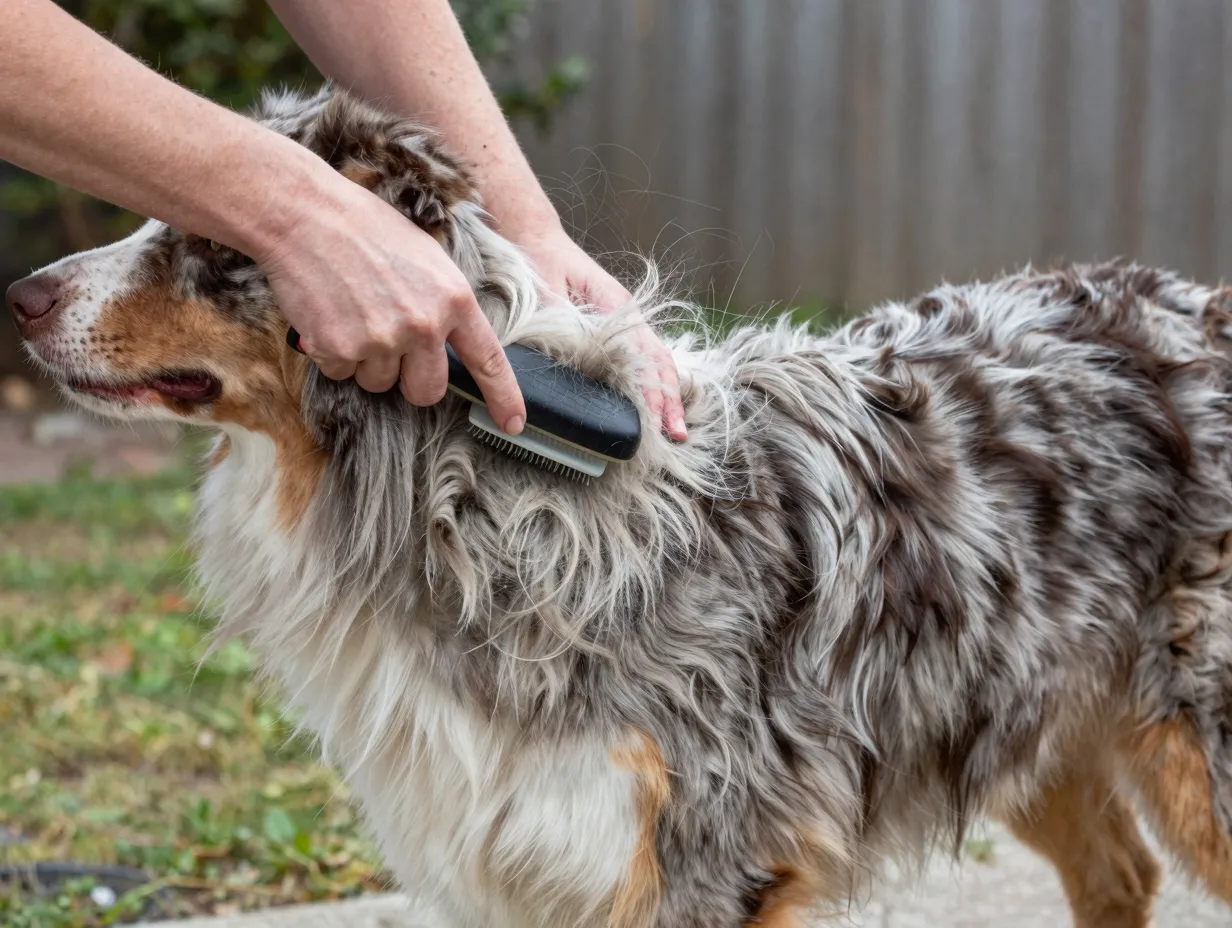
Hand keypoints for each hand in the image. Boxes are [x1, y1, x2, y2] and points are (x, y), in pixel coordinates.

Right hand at [256, 178, 526, 434]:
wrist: (305, 215)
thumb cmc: (367, 230)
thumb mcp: (427, 260)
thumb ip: (444, 305)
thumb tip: (449, 346)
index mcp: (454, 299)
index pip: (488, 360)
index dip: (503, 397)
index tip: (512, 423)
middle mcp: (423, 325)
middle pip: (427, 391)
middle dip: (409, 381)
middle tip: (390, 347)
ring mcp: (381, 340)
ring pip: (379, 384)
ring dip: (366, 362)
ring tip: (354, 314)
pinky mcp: (340, 349)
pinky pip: (342, 374)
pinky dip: (333, 354)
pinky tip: (329, 315)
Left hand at [516, 227, 686, 440]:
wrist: (535, 235)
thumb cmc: (540, 259)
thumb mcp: (545, 290)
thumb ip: (561, 323)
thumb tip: (573, 359)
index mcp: (616, 306)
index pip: (646, 356)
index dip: (654, 391)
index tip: (661, 420)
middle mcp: (628, 315)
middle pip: (660, 362)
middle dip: (670, 400)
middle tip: (677, 436)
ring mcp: (625, 322)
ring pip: (656, 362)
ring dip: (665, 395)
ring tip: (672, 429)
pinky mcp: (615, 328)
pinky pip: (642, 358)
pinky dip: (653, 383)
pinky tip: (656, 405)